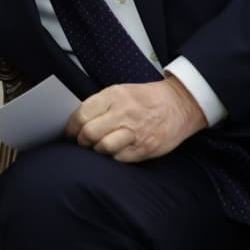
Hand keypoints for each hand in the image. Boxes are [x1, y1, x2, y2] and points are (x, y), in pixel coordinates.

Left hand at [65, 75, 207, 161]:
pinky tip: (116, 150)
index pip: (82, 114)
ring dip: (96, 150)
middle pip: (89, 133)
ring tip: (98, 146)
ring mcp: (136, 132)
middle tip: (82, 141)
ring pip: (103, 148)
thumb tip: (76, 122)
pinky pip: (119, 159)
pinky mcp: (145, 148)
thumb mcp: (121, 91)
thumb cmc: (145, 99)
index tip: (70, 132)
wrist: (179, 104)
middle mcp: (124, 113)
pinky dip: (113, 157)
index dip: (71, 126)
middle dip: (81, 141)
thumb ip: (100, 105)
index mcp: (115, 96)